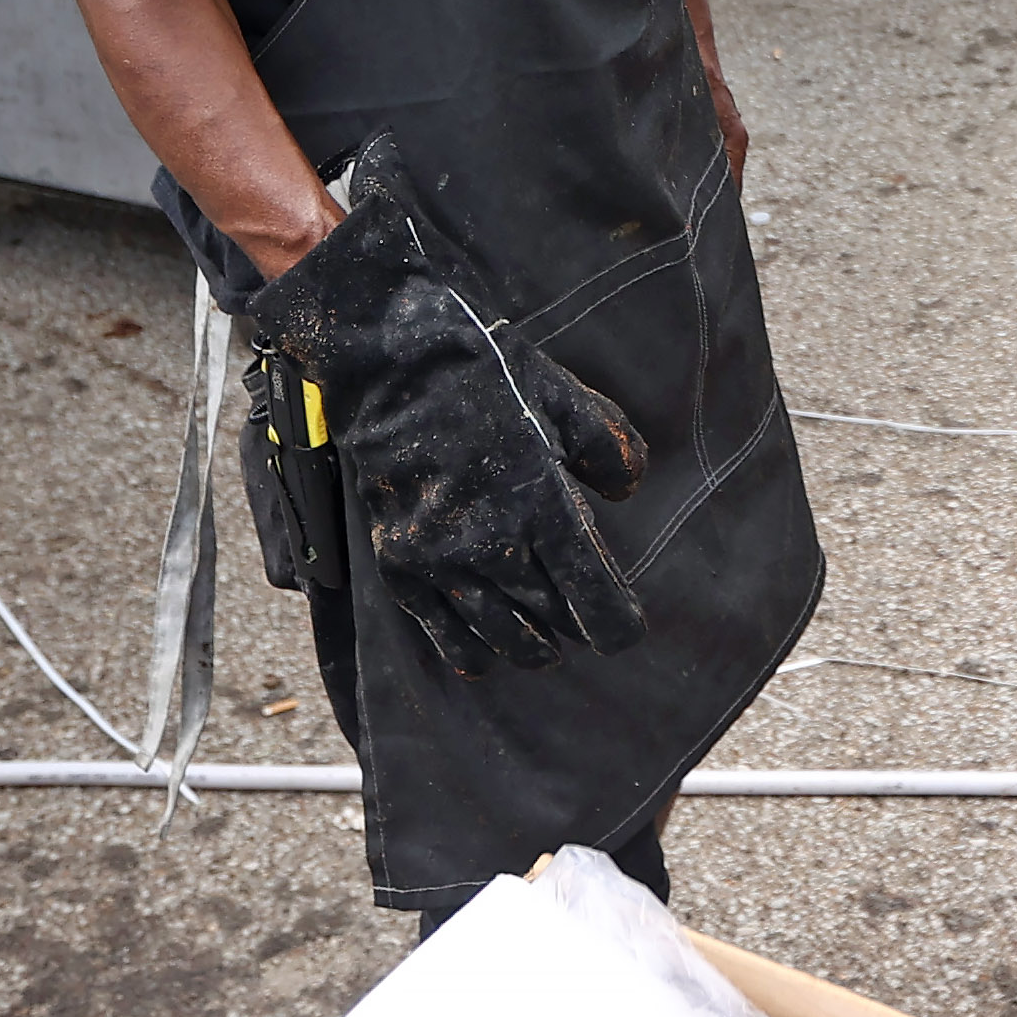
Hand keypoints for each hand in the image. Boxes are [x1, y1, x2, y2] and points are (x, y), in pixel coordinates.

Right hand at [244, 132, 650, 672]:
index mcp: (542, 507)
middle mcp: (491, 546)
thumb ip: (609, 448)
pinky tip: (482, 653)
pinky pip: (439, 631)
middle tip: (582, 622)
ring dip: (526, 644)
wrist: (389, 363)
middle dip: (574, 629)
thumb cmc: (484, 374)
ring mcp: (439, 560)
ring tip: (541, 641)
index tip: (626, 627)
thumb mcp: (565, 397)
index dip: (618, 625)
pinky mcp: (398, 563)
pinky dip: (467, 648)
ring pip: (498, 636)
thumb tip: (627, 490)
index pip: (595, 601)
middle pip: (550, 624)